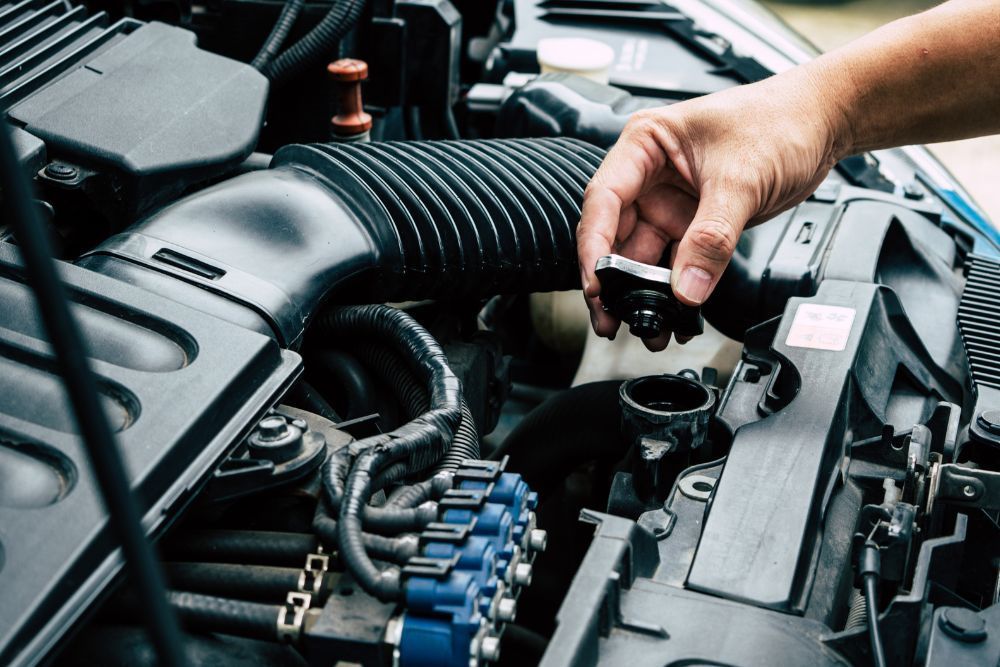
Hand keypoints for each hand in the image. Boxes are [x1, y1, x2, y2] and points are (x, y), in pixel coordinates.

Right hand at [577, 66, 846, 350]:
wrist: (823, 123)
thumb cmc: (780, 119)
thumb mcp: (742, 178)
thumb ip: (712, 237)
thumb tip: (686, 286)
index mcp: (646, 143)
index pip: (604, 198)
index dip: (595, 244)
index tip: (598, 282)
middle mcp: (650, 174)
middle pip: (616, 234)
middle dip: (613, 281)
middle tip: (612, 318)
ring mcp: (670, 201)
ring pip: (643, 256)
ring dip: (643, 293)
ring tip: (647, 326)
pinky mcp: (693, 222)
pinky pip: (675, 262)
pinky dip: (674, 290)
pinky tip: (676, 314)